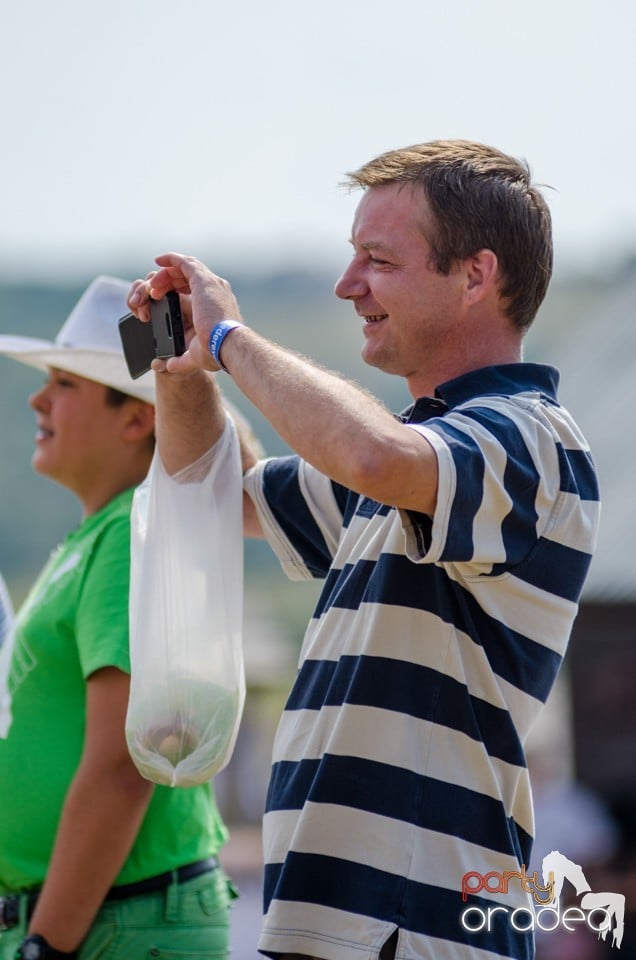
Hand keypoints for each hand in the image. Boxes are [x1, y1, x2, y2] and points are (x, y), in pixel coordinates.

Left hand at [129, 254, 244, 373]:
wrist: (226, 345)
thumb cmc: (217, 352)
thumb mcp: (196, 355)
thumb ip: (181, 359)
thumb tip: (168, 366)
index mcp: (215, 305)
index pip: (194, 289)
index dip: (175, 289)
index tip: (160, 297)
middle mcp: (216, 290)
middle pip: (187, 277)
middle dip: (166, 283)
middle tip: (152, 295)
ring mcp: (210, 283)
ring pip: (184, 269)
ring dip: (165, 275)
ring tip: (152, 286)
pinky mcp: (202, 280)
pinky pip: (184, 262)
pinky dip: (171, 259)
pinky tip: (158, 260)